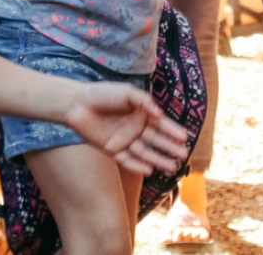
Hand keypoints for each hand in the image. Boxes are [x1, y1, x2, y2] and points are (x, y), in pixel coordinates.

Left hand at [63, 82, 188, 175]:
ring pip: (144, 152)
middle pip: (155, 140)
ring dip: (158, 159)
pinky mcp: (112, 150)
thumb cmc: (101, 94)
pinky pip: (127, 160)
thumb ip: (144, 102)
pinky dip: (137, 166)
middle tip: (184, 155)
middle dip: (169, 147)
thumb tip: (160, 114)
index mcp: (138, 113)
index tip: (185, 138)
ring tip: (172, 167)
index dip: (172, 130)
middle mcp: (133, 127)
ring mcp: (123, 140)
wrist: (76, 103)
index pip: (159, 124)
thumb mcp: (126, 92)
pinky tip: (149, 170)